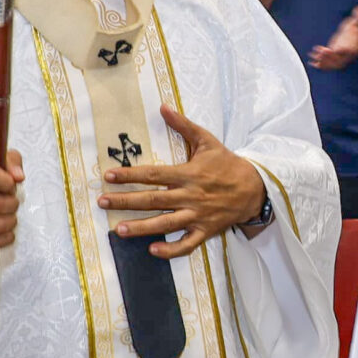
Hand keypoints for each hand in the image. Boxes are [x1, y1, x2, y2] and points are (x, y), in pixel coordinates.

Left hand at [99, 107, 267, 258]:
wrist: (254, 189)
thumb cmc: (227, 164)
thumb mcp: (207, 140)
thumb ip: (183, 125)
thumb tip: (163, 107)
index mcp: (188, 174)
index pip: (153, 174)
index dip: (130, 175)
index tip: (109, 176)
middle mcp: (190, 196)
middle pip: (153, 200)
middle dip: (126, 202)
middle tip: (102, 202)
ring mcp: (197, 216)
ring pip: (165, 224)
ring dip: (141, 228)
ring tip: (119, 230)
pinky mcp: (204, 231)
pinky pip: (186, 244)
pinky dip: (170, 250)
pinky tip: (152, 250)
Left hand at [310, 6, 357, 70]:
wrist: (356, 38)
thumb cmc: (356, 29)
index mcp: (354, 47)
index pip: (349, 50)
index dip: (344, 50)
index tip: (338, 49)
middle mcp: (347, 55)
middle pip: (339, 59)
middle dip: (330, 57)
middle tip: (322, 51)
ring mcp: (340, 58)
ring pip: (332, 64)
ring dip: (323, 62)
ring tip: (313, 55)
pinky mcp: (334, 59)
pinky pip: (327, 65)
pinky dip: (320, 65)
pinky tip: (311, 62)